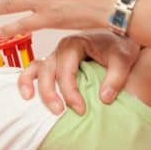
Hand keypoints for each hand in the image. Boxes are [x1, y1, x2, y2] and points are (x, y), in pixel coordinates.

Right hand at [19, 30, 141, 114]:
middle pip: (48, 70)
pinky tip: (27, 95)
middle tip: (59, 112)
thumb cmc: (121, 46)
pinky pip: (34, 69)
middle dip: (50, 93)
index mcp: (75, 43)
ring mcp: (55, 55)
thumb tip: (104, 98)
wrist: (121, 36)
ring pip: (36, 69)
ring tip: (30, 100)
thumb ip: (116, 78)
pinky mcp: (54, 63)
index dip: (71, 92)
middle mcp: (61, 48)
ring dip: (31, 84)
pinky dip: (27, 80)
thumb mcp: (124, 59)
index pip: (67, 70)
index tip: (81, 110)